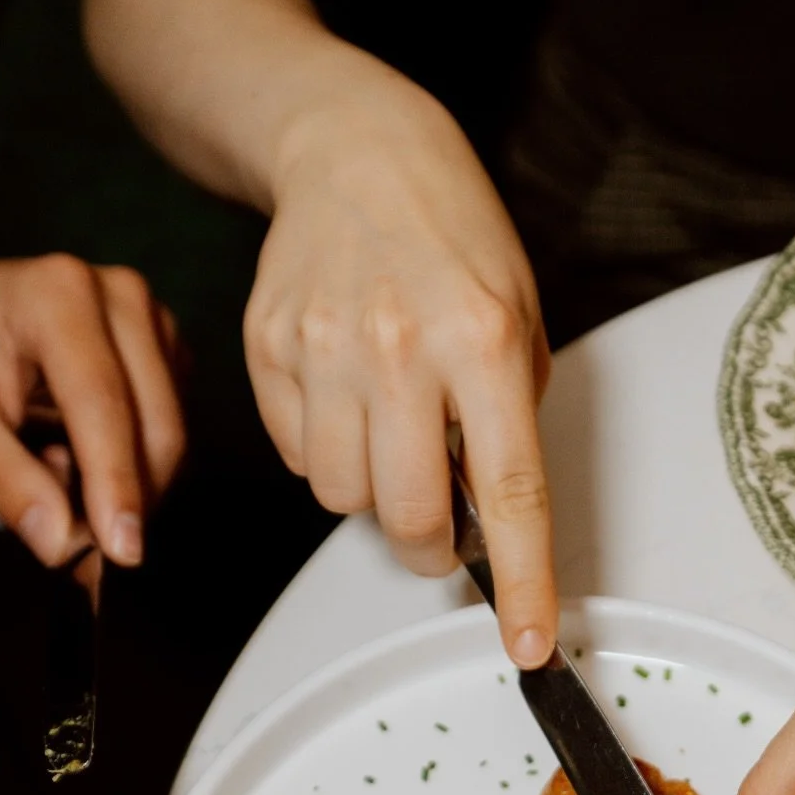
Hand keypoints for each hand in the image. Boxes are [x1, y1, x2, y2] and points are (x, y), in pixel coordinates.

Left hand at [0, 252, 183, 569]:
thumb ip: (6, 481)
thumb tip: (63, 544)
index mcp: (57, 295)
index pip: (103, 405)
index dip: (117, 485)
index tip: (122, 550)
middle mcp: (119, 296)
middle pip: (156, 425)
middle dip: (129, 497)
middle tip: (80, 540)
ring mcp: (151, 319)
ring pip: (171, 435)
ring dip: (132, 483)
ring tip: (60, 469)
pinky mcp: (165, 346)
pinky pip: (171, 428)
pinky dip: (139, 462)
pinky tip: (87, 450)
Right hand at [247, 74, 555, 664]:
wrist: (353, 150)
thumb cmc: (452, 240)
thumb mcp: (518, 318)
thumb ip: (507, 422)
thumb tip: (486, 521)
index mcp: (483, 343)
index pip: (509, 493)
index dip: (521, 582)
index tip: (527, 644)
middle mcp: (399, 349)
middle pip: (411, 518)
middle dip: (434, 547)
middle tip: (444, 525)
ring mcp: (323, 350)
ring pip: (344, 501)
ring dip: (374, 494)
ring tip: (390, 432)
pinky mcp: (266, 350)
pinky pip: (299, 461)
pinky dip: (327, 455)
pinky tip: (347, 399)